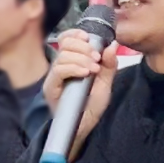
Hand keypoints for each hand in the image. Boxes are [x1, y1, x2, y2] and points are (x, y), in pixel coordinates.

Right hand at [43, 31, 119, 159]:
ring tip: (93, 69)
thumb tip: (112, 45)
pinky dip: (74, 68)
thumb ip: (109, 65)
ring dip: (81, 59)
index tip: (89, 38)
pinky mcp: (51, 88)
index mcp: (71, 62)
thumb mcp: (105, 83)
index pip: (67, 39)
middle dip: (83, 47)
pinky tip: (85, 73)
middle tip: (96, 59)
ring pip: (63, 55)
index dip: (76, 34)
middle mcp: (60, 67)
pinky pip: (59, 70)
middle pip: (65, 43)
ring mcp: (54, 77)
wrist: (84, 128)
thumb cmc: (91, 107)